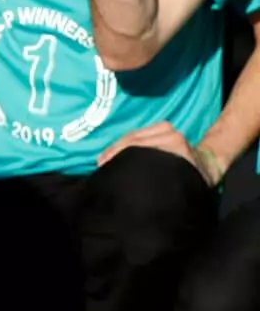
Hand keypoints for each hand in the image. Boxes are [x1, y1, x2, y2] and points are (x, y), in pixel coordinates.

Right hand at [98, 121, 220, 185]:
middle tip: (100, 167)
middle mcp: (170, 135)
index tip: (104, 170)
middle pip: (132, 142)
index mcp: (173, 146)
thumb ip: (153, 180)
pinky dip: (123, 142)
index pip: (136, 149)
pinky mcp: (164, 125)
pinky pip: (137, 133)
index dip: (117, 159)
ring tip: (104, 160)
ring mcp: (167, 128)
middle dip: (113, 154)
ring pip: (132, 137)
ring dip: (115, 149)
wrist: (209, 165)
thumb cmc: (192, 180)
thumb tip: (125, 182)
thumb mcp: (177, 184)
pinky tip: (113, 151)